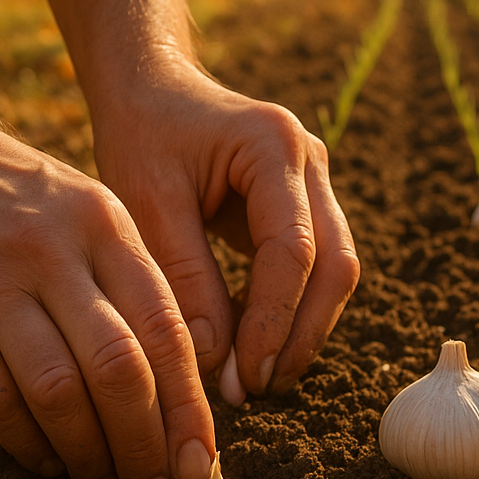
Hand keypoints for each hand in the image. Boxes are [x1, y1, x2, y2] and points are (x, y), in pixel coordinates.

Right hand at [0, 109, 215, 478]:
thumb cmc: (16, 195)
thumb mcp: (88, 211)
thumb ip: (132, 285)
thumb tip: (181, 388)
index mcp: (106, 225)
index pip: (166, 329)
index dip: (188, 407)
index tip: (201, 463)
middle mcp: (55, 250)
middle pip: (119, 368)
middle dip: (145, 443)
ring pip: (56, 389)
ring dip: (87, 452)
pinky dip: (25, 441)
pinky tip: (46, 463)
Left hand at [87, 62, 359, 396]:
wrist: (152, 89)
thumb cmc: (142, 136)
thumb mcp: (146, 203)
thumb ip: (184, 278)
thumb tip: (214, 362)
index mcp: (275, 145)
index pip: (294, 250)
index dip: (273, 321)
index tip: (242, 377)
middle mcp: (311, 161)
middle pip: (335, 265)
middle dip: (301, 335)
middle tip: (256, 389)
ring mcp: (317, 182)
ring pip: (336, 271)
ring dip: (303, 330)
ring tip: (257, 380)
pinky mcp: (307, 205)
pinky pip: (316, 268)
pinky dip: (291, 311)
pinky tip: (256, 350)